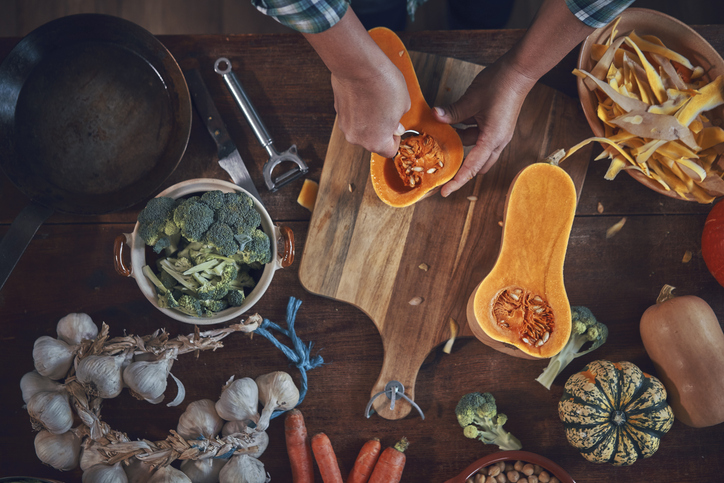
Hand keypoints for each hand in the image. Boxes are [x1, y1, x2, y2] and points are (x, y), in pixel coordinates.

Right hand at [331, 61, 410, 157]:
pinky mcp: (337, 111)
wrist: (358, 65)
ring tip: (375, 100)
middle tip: (387, 111)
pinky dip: (358, 110)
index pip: (389, 150)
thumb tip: (394, 124)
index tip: (397, 128)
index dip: (396, 138)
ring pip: (361, 128)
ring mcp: (345, 125)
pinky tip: (365, 95)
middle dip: (381, 129)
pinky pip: (352, 116)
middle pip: (372, 140)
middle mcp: (357, 138)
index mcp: (376, 142)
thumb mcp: (404, 104)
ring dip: (368, 120)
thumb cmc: (382, 84)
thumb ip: (398, 120)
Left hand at [433, 58, 536, 196]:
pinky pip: (479, 136)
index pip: (471, 167)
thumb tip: (435, 116)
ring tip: (442, 140)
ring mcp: (498, 134)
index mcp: (491, 140)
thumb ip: (453, 112)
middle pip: (476, 164)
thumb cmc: (499, 85)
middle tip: (442, 170)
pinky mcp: (497, 126)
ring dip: (462, 146)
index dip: (456, 181)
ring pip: (476, 149)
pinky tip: (453, 125)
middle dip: (461, 167)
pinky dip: (467, 134)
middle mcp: (497, 141)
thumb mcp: (471, 100)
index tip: (444, 192)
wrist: (519, 71)